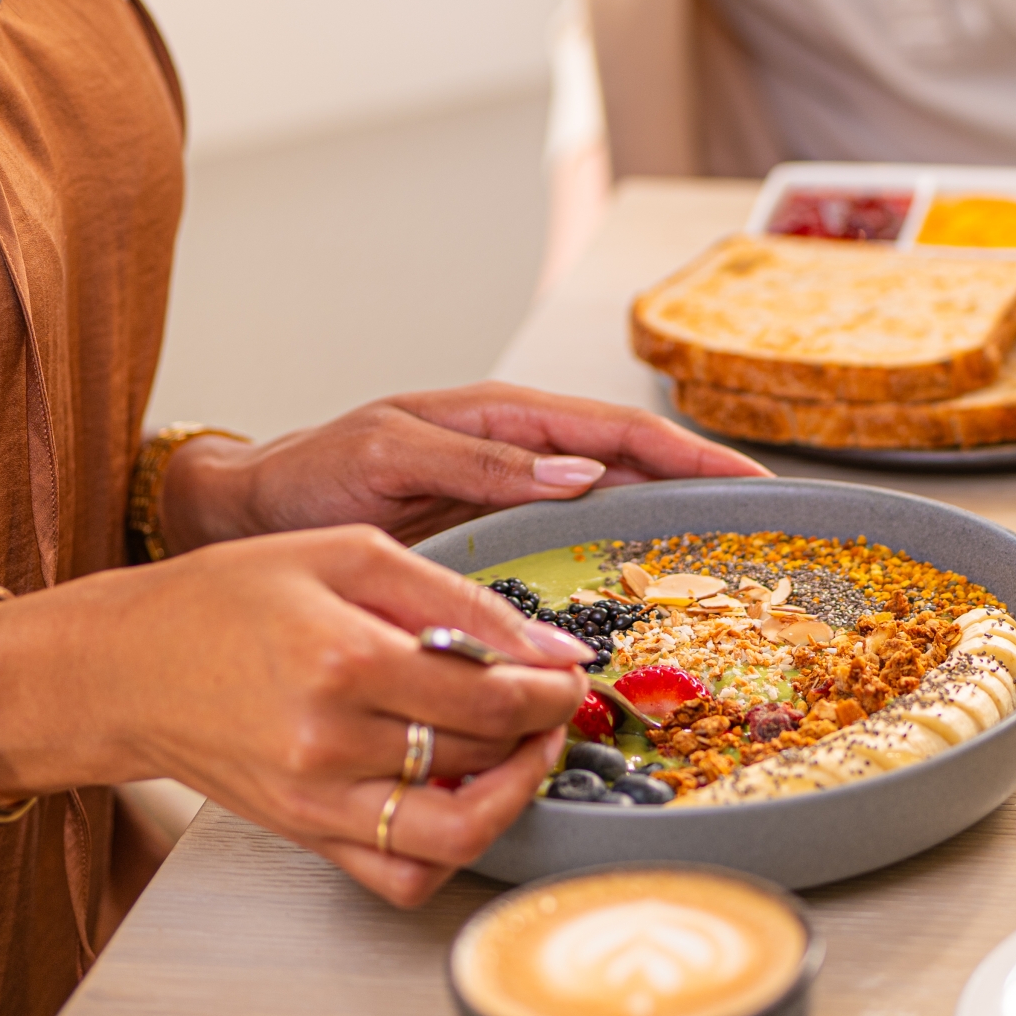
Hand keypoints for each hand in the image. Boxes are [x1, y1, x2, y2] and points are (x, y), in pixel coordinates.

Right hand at [0, 526, 589, 905]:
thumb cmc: (223, 600)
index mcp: (343, 660)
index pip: (494, 696)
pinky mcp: (307, 836)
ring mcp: (317, 802)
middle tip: (547, 697)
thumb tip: (551, 647)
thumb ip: (458, 601)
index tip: (568, 671)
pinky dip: (451, 848)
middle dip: (539, 727)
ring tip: (518, 751)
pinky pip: (403, 877)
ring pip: (458, 830)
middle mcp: (329, 743)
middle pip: (484, 755)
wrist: (121, 669)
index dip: (553, 688)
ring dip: (511, 794)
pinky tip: (460, 796)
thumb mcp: (346, 557)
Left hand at [162, 383, 770, 551]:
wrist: (246, 516)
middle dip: (704, 489)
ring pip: (616, 509)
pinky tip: (649, 597)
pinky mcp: (499, 542)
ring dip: (673, 529)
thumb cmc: (306, 475)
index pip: (623, 429)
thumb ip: (482, 463)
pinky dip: (621, 565)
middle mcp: (521, 456)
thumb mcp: (387, 455)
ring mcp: (514, 500)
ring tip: (731, 563)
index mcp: (503, 418)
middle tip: (768, 529)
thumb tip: (584, 473)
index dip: (692, 454)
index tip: (752, 482)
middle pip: (637, 467)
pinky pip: (577, 550)